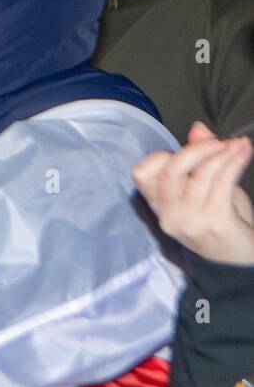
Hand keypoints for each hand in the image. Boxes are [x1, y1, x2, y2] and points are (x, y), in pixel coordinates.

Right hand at [133, 121, 253, 265]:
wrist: (240, 258)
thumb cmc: (221, 218)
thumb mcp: (205, 187)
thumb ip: (199, 160)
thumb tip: (199, 128)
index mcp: (159, 205)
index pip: (142, 174)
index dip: (162, 156)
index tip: (190, 149)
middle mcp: (168, 214)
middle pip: (171, 171)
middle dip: (197, 150)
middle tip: (220, 142)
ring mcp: (190, 221)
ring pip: (202, 175)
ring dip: (225, 154)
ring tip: (240, 144)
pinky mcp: (215, 224)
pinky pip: (223, 184)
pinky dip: (235, 163)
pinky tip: (244, 153)